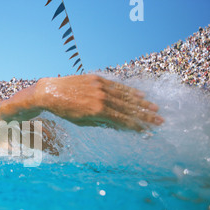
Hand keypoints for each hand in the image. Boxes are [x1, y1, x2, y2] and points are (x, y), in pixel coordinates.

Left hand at [35, 74, 163, 131]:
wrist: (50, 92)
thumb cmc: (65, 111)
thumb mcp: (83, 122)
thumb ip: (103, 123)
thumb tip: (120, 127)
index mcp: (98, 111)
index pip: (123, 120)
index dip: (137, 126)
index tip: (148, 130)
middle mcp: (101, 98)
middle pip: (129, 108)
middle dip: (145, 115)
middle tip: (160, 121)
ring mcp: (100, 86)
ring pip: (125, 95)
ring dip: (141, 102)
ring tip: (154, 108)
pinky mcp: (97, 78)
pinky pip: (117, 85)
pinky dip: (129, 90)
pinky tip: (140, 95)